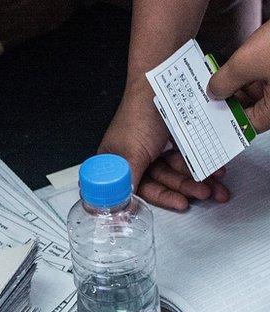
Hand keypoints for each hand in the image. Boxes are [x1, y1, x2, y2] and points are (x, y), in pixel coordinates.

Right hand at [100, 86, 228, 210]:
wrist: (160, 82)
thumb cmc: (138, 115)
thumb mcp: (130, 153)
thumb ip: (125, 182)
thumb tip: (117, 210)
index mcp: (115, 163)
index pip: (135, 190)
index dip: (158, 198)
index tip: (179, 205)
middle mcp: (133, 159)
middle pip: (159, 182)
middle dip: (184, 188)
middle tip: (203, 193)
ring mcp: (153, 150)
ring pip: (176, 172)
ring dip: (196, 179)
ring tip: (214, 184)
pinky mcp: (171, 142)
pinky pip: (186, 159)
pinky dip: (200, 165)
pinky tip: (214, 169)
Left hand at [208, 21, 269, 133]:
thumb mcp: (246, 63)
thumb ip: (224, 82)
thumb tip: (214, 91)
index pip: (249, 124)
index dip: (227, 117)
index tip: (210, 110)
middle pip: (254, 107)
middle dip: (231, 97)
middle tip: (210, 89)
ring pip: (260, 90)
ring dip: (240, 83)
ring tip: (221, 73)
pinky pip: (267, 76)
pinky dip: (252, 71)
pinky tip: (238, 63)